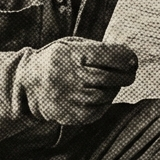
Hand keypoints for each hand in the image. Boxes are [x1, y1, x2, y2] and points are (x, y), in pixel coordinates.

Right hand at [22, 37, 137, 125]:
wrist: (27, 85)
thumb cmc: (57, 60)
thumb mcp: (71, 45)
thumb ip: (98, 49)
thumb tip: (129, 58)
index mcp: (72, 54)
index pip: (111, 56)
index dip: (127, 57)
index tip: (132, 59)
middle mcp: (71, 76)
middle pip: (112, 77)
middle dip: (126, 75)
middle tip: (130, 74)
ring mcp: (71, 97)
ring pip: (107, 95)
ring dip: (114, 89)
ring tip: (112, 83)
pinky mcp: (71, 114)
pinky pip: (99, 110)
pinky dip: (104, 103)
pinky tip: (100, 96)